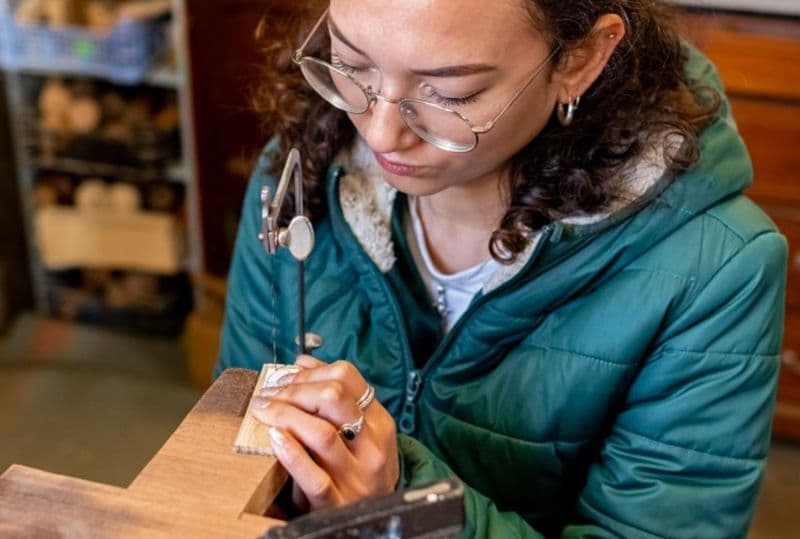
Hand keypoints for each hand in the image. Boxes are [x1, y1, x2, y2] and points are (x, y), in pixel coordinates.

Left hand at [250, 356, 398, 511]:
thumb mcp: (360, 431)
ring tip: (263, 410)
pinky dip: (290, 453)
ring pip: (320, 433)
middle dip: (294, 390)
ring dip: (285, 414)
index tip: (285, 378)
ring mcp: (355, 476)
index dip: (310, 371)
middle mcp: (372, 446)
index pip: (347, 377)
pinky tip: (274, 438)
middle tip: (269, 394)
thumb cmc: (359, 469)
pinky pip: (312, 477)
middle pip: (333, 398)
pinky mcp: (336, 502)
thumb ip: (336, 397)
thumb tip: (302, 361)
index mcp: (379, 422)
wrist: (372, 518)